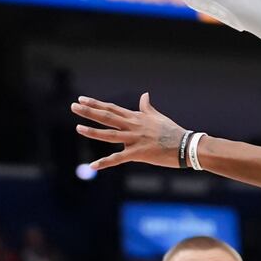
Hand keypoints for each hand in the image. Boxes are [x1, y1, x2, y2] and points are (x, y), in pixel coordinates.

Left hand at [72, 93, 187, 170]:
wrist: (186, 146)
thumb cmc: (173, 131)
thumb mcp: (158, 117)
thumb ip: (147, 107)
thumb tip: (144, 95)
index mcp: (137, 117)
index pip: (112, 108)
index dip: (97, 104)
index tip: (82, 99)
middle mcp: (133, 126)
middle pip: (107, 117)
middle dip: (89, 111)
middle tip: (74, 106)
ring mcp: (135, 139)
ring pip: (109, 135)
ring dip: (93, 132)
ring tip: (78, 128)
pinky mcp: (138, 154)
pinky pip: (118, 158)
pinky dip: (105, 162)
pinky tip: (93, 165)